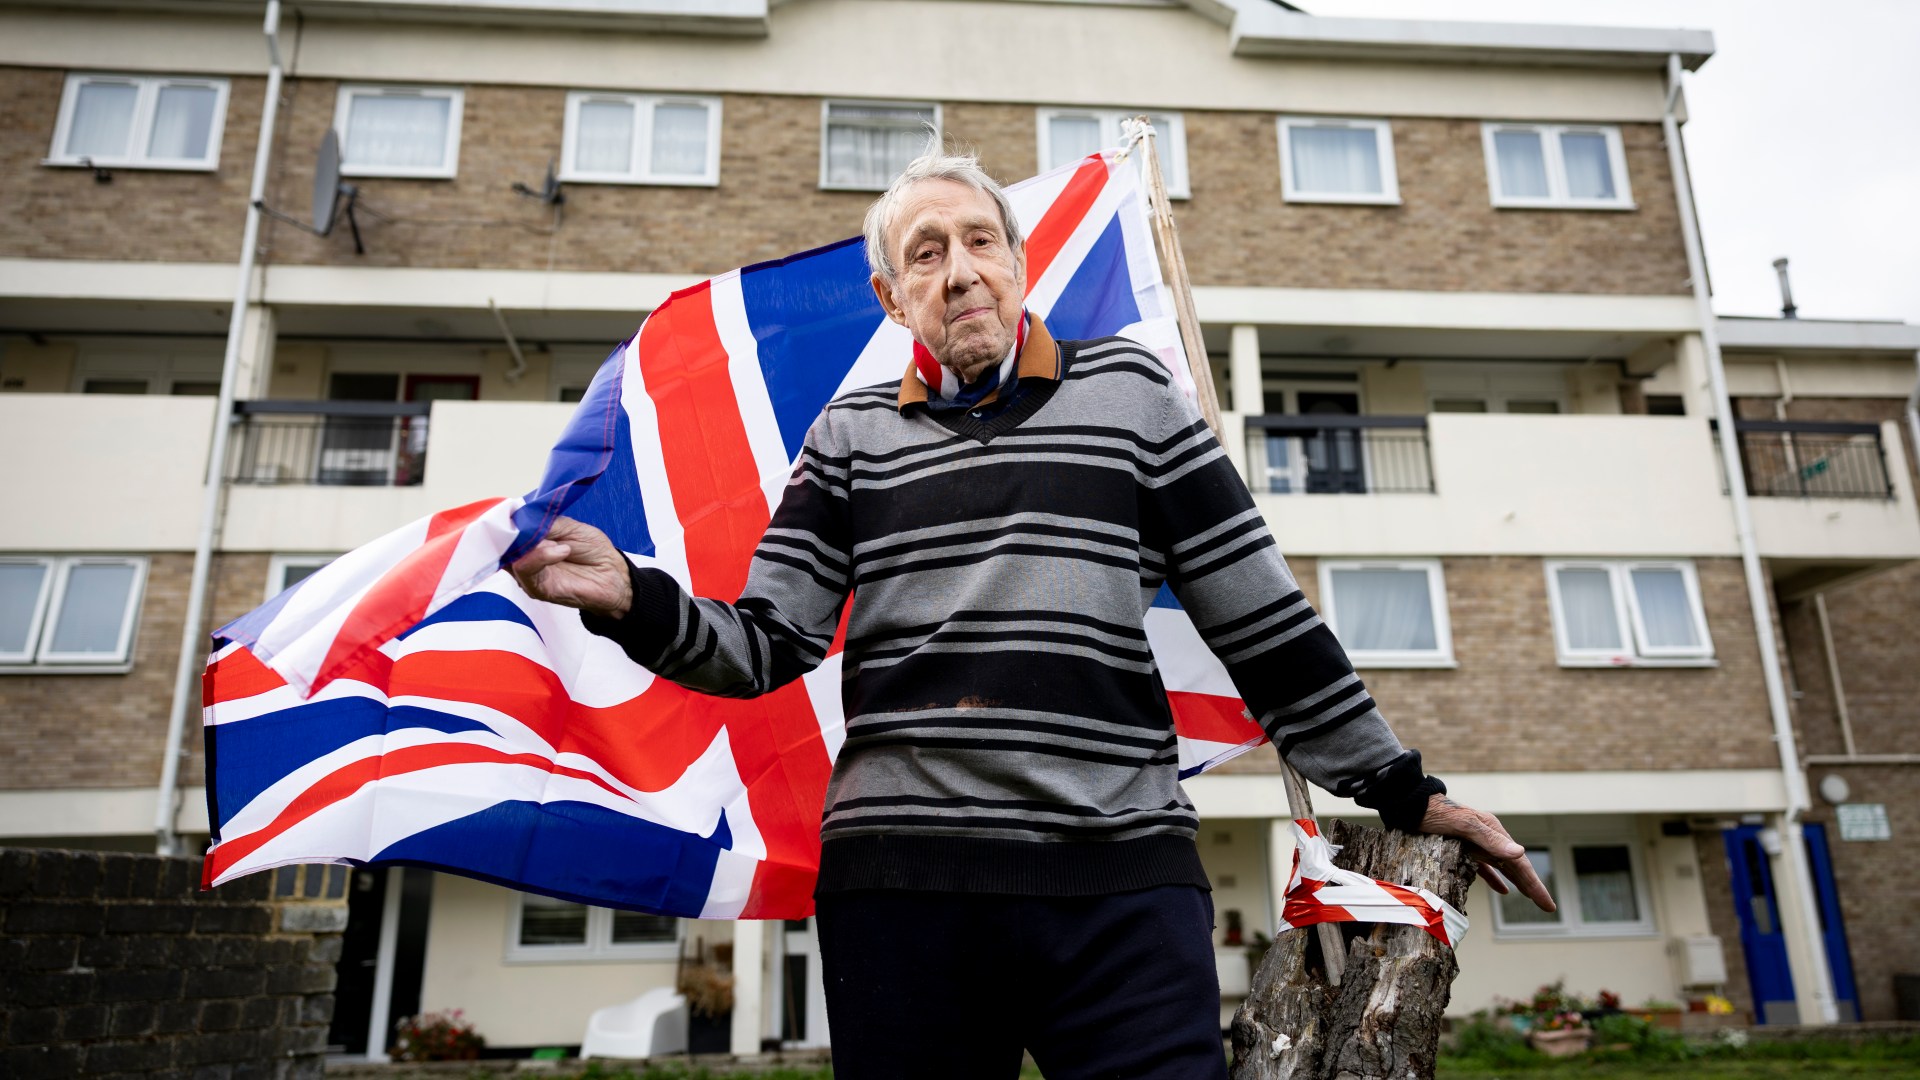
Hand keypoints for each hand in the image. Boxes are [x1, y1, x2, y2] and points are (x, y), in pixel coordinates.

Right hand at [509, 516, 632, 618]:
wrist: (613, 575)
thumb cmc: (593, 551)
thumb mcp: (569, 527)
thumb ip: (544, 523)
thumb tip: (522, 521)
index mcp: (529, 542)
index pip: (505, 529)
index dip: (508, 519)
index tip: (520, 512)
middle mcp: (523, 558)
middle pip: (503, 543)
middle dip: (519, 532)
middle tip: (540, 527)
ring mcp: (528, 574)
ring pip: (512, 556)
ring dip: (533, 545)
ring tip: (559, 544)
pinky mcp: (536, 589)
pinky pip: (525, 569)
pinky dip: (542, 556)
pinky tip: (562, 551)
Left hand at [1419, 793, 1555, 912]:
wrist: (1411, 805)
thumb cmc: (1435, 814)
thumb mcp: (1463, 825)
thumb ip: (1490, 839)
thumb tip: (1520, 852)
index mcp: (1493, 832)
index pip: (1520, 863)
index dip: (1535, 885)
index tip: (1548, 904)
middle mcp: (1489, 837)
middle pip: (1515, 867)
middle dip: (1533, 887)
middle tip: (1548, 907)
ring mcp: (1477, 842)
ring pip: (1503, 867)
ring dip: (1518, 883)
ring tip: (1532, 899)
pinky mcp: (1463, 847)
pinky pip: (1485, 867)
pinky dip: (1495, 879)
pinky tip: (1502, 890)